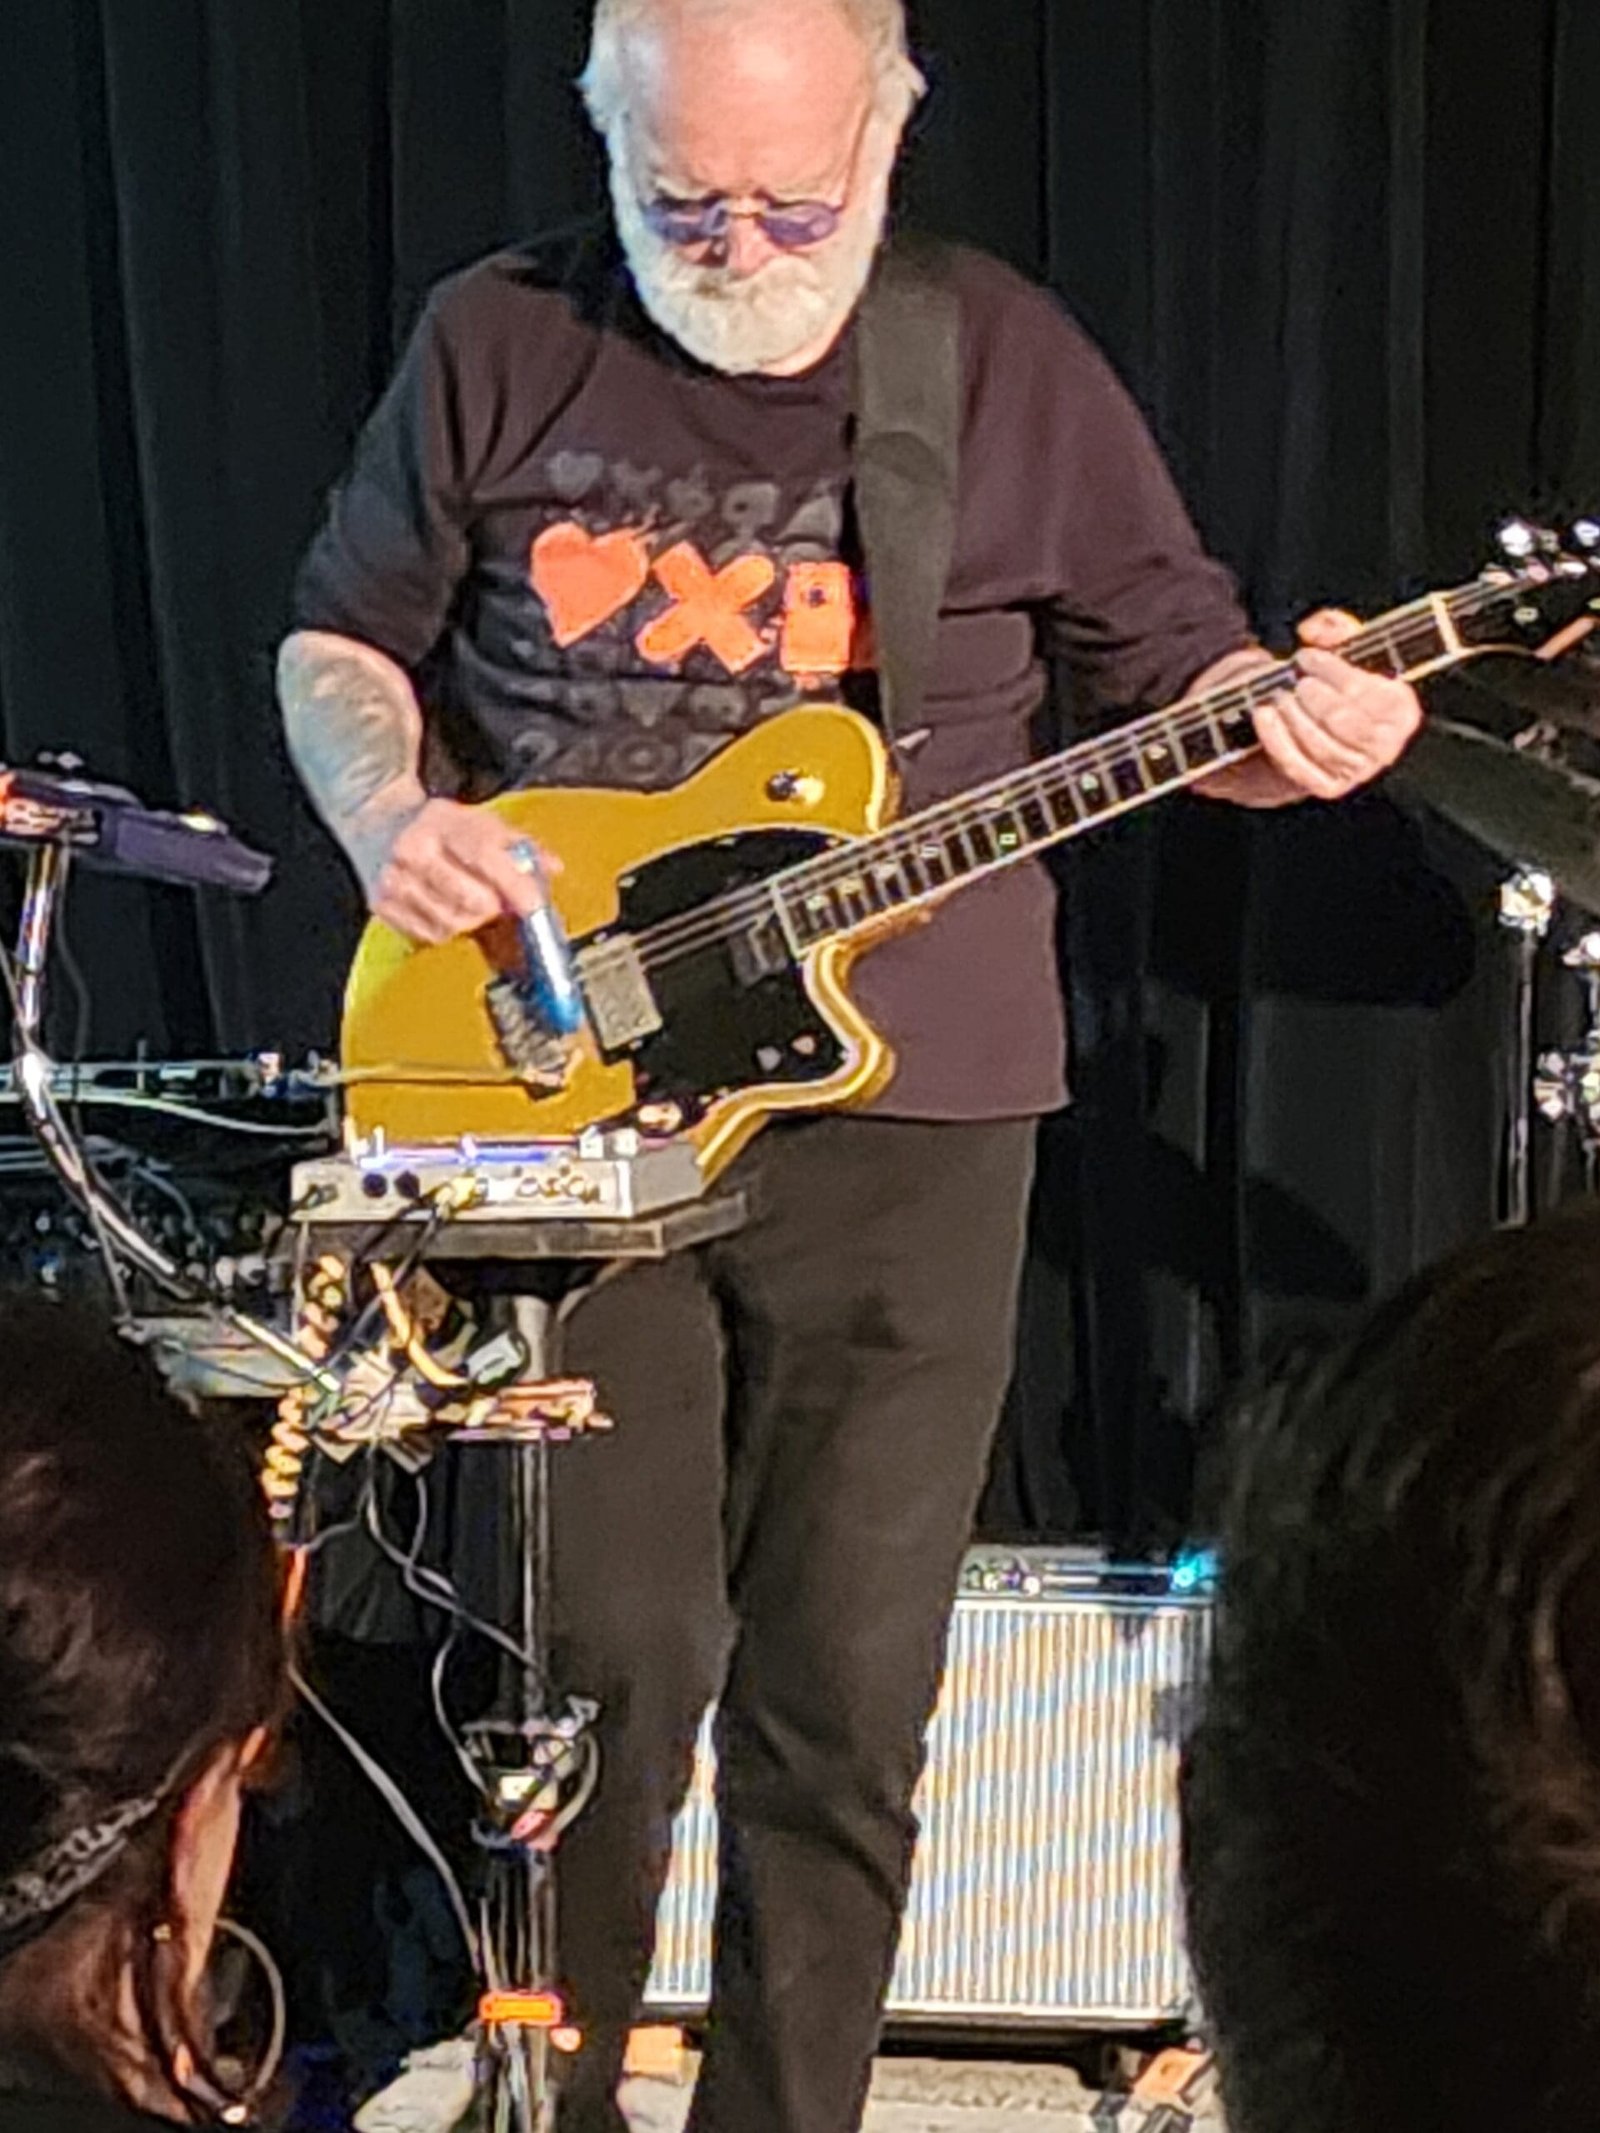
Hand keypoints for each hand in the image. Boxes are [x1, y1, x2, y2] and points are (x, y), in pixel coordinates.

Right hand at [365, 798, 553, 945]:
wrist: (380, 825)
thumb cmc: (445, 830)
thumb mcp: (482, 824)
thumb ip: (521, 845)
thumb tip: (554, 867)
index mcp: (441, 821)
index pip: (483, 854)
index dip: (513, 884)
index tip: (534, 906)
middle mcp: (412, 849)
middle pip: (471, 899)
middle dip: (495, 908)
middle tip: (499, 903)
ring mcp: (393, 879)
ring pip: (452, 923)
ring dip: (472, 921)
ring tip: (471, 903)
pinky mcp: (381, 905)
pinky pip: (431, 935)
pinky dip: (447, 929)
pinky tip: (446, 909)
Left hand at [1250, 607, 1421, 800]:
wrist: (1320, 727)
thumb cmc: (1338, 685)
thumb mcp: (1345, 649)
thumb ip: (1336, 628)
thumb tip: (1314, 630)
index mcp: (1400, 709)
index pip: (1367, 693)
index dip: (1332, 673)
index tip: (1306, 657)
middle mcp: (1386, 745)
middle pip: (1345, 722)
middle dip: (1314, 698)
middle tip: (1296, 684)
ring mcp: (1357, 770)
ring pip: (1322, 746)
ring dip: (1294, 718)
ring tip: (1279, 698)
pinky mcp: (1328, 787)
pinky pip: (1301, 768)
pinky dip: (1278, 741)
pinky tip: (1264, 718)